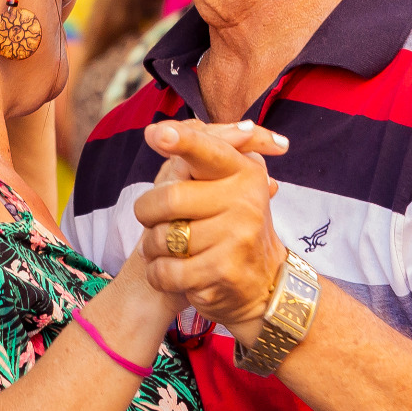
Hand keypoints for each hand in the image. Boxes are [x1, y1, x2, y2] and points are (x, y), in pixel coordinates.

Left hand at [133, 119, 287, 338]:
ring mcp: (237, 238)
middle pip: (170, 198)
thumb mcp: (229, 181)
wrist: (264, 283)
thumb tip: (162, 128)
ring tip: (164, 247)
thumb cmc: (232, 223)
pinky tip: (168, 271)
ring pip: (163, 237)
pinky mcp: (223, 272)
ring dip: (152, 246)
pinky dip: (157, 273)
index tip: (157, 133)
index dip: (182, 141)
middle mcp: (246, 202)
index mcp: (244, 172)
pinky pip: (167, 271)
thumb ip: (204, 149)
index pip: (208, 151)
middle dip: (147, 211)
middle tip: (150, 217)